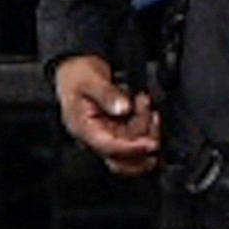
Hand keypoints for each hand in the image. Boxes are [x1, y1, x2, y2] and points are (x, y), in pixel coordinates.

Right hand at [52, 52, 160, 173]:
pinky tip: (148, 111)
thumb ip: (106, 94)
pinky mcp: (118, 131)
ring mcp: (108, 135)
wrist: (75, 68)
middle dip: (144, 146)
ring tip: (145, 103)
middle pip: (122, 160)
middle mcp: (96, 137)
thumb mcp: (90, 79)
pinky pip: (136, 139)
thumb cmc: (78, 75)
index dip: (132, 149)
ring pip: (133, 150)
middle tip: (153, 119)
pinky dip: (147, 128)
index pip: (109, 148)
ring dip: (147, 131)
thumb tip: (123, 108)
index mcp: (83, 129)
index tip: (151, 143)